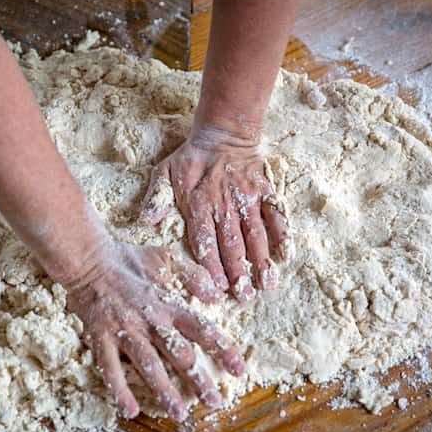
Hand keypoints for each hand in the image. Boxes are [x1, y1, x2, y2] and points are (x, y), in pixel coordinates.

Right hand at [64, 241, 245, 420]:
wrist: (87, 259)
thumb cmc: (128, 260)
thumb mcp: (166, 258)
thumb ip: (194, 274)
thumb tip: (218, 294)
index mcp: (168, 303)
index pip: (202, 329)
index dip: (223, 350)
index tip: (239, 370)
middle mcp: (150, 320)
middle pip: (180, 354)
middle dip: (199, 380)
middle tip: (214, 403)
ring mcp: (125, 330)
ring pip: (149, 365)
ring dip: (165, 391)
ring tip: (179, 413)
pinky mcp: (101, 337)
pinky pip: (110, 368)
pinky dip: (120, 389)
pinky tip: (130, 410)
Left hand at [140, 128, 289, 299]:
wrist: (223, 133)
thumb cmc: (190, 159)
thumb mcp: (164, 173)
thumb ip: (156, 198)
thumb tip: (145, 221)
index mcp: (198, 206)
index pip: (205, 243)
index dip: (212, 268)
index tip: (218, 289)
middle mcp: (224, 206)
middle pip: (232, 245)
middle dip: (239, 273)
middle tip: (245, 298)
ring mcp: (247, 199)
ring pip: (256, 235)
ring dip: (261, 262)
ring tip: (266, 285)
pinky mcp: (265, 191)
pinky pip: (276, 215)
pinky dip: (283, 234)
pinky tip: (286, 256)